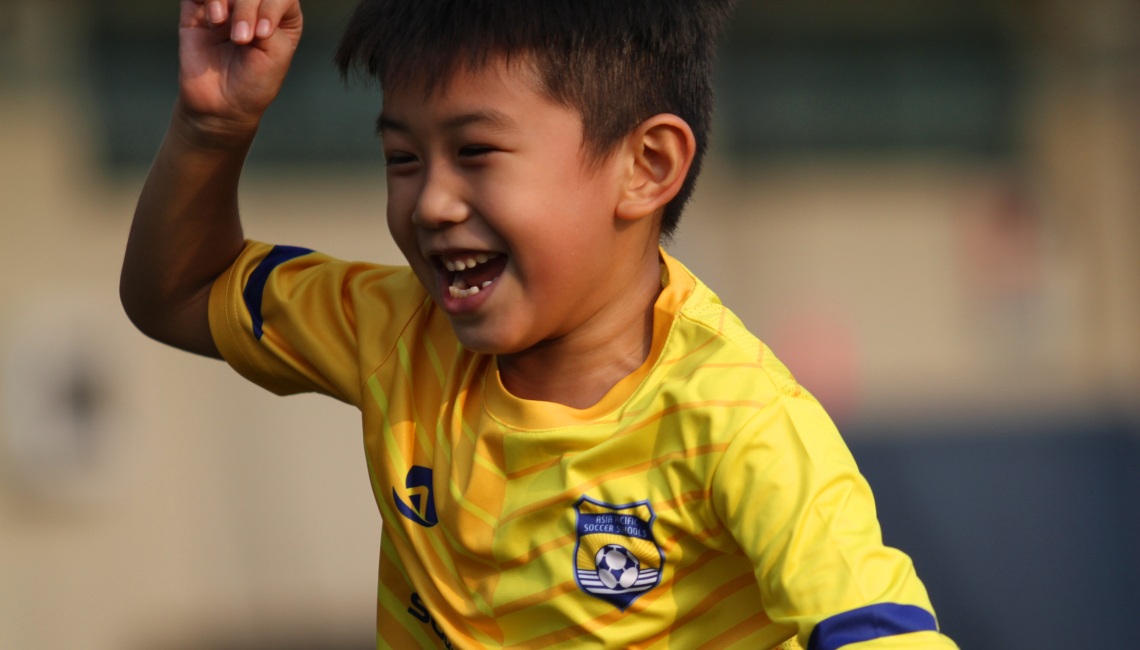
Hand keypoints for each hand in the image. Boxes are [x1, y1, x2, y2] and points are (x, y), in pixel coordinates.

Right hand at [177, 0, 302, 141]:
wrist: (222, 105)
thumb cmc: (255, 82)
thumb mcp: (276, 51)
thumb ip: (269, 17)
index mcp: (282, 15)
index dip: (272, 6)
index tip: (263, 34)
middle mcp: (255, 6)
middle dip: (248, 7)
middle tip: (242, 39)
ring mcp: (226, 6)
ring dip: (230, 2)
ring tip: (224, 27)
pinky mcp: (198, 10)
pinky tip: (214, 20)